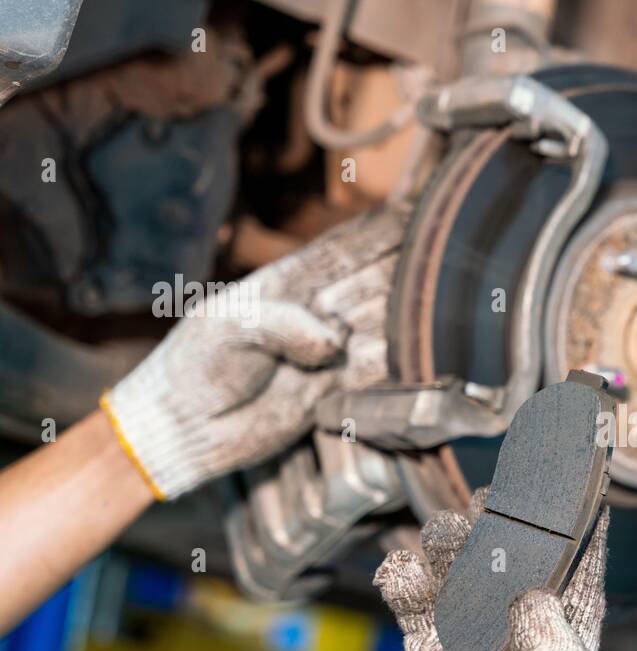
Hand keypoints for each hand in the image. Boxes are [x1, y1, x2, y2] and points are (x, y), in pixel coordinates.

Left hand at [100, 207, 405, 499]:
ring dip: (405, 318)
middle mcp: (319, 312)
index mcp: (291, 282)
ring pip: (385, 326)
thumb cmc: (196, 367)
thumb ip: (280, 323)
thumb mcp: (225, 328)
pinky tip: (419, 350)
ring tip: (422, 312)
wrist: (186, 428)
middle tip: (424, 271)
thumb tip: (334, 340)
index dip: (384, 230)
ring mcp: (332, 351)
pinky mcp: (340, 390)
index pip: (347, 249)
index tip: (421, 211)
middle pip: (376, 284)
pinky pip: (381, 373)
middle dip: (402, 275)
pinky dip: (399, 363)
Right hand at [309, 490, 608, 650]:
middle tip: (494, 500)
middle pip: (522, 588)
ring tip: (440, 530)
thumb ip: (556, 639)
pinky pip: (425, 617)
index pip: (584, 599)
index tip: (587, 496)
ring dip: (454, 559)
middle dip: (509, 542)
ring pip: (470, 595)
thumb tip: (540, 597)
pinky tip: (399, 570)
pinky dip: (411, 589)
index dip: (586, 547)